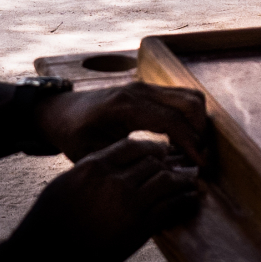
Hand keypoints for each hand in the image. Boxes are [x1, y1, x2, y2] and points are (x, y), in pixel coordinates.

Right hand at [0, 136, 201, 261]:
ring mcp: (129, 204)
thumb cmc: (48, 222)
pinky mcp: (140, 228)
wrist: (46, 256)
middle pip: (153, 163)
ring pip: (167, 182)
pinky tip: (191, 200)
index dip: (151, 148)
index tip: (161, 152)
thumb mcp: (64, 184)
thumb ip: (90, 173)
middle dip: (170, 164)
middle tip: (182, 167)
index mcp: (93, 166)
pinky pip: (170, 208)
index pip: (132, 147)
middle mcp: (114, 180)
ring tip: (192, 183)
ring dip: (183, 182)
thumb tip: (109, 168)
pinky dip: (185, 201)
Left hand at [36, 81, 215, 165]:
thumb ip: (127, 162)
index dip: (192, 144)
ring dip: (198, 124)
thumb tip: (164, 174)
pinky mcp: (148, 90)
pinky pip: (181, 98)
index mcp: (125, 106)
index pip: (173, 120)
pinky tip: (179, 142)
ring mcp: (145, 87)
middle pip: (191, 103)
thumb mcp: (93, 154)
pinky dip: (189, 118)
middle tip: (198, 160)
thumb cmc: (73, 134)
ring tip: (190, 151)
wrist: (58, 111)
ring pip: (191, 98)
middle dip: (201, 133)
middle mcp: (139, 91)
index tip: (202, 165)